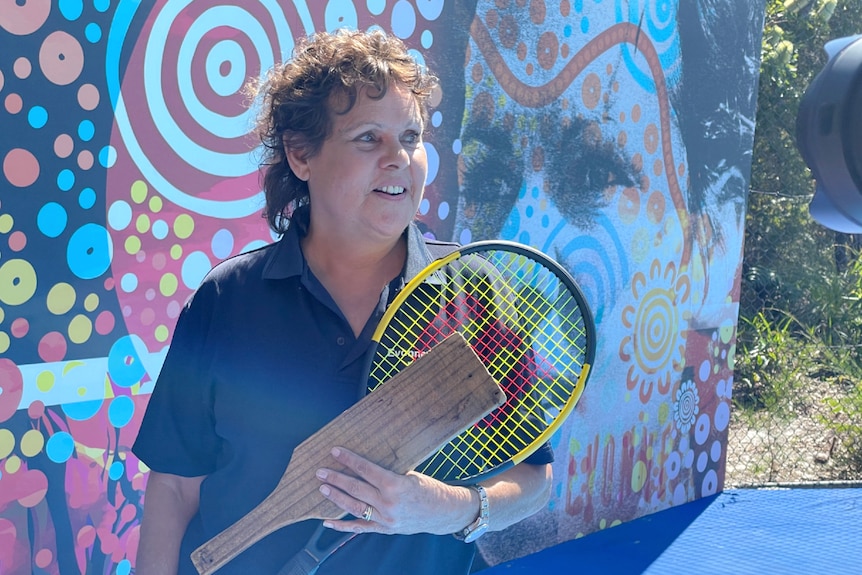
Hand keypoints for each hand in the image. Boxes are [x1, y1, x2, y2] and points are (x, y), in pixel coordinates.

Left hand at [315, 447, 475, 535]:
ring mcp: (385, 519)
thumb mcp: (411, 474)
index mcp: (396, 485)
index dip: (349, 460)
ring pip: (354, 507)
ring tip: (323, 489)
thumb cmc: (430, 488)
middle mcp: (388, 503)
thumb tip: (365, 464)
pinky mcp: (384, 529)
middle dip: (336, 478)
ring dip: (336, 497)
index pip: (366, 470)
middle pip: (356, 488)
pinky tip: (327, 521)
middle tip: (320, 472)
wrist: (443, 512)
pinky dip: (342, 526)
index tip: (335, 452)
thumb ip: (388, 473)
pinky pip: (359, 528)